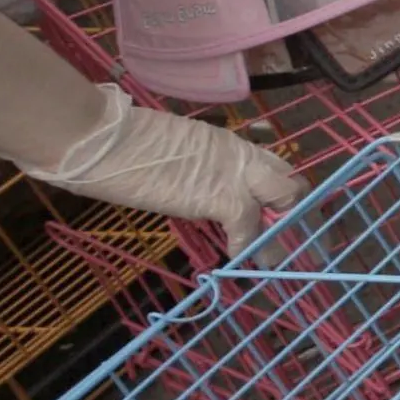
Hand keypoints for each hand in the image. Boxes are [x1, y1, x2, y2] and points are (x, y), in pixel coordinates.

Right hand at [30, 89, 301, 235]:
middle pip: (290, 182)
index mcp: (229, 145)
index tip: (284, 216)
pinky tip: (240, 259)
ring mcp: (233, 174)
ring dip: (282, 230)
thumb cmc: (122, 145)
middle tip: (291, 240)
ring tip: (275, 257)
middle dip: (297, 212)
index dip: (284, 193)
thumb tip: (194, 187)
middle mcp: (240, 156)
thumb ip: (199, 168)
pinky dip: (247, 244)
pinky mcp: (217, 196)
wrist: (102, 140)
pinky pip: (247, 223)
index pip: (276, 167)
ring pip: (284, 198)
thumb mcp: (175, 153)